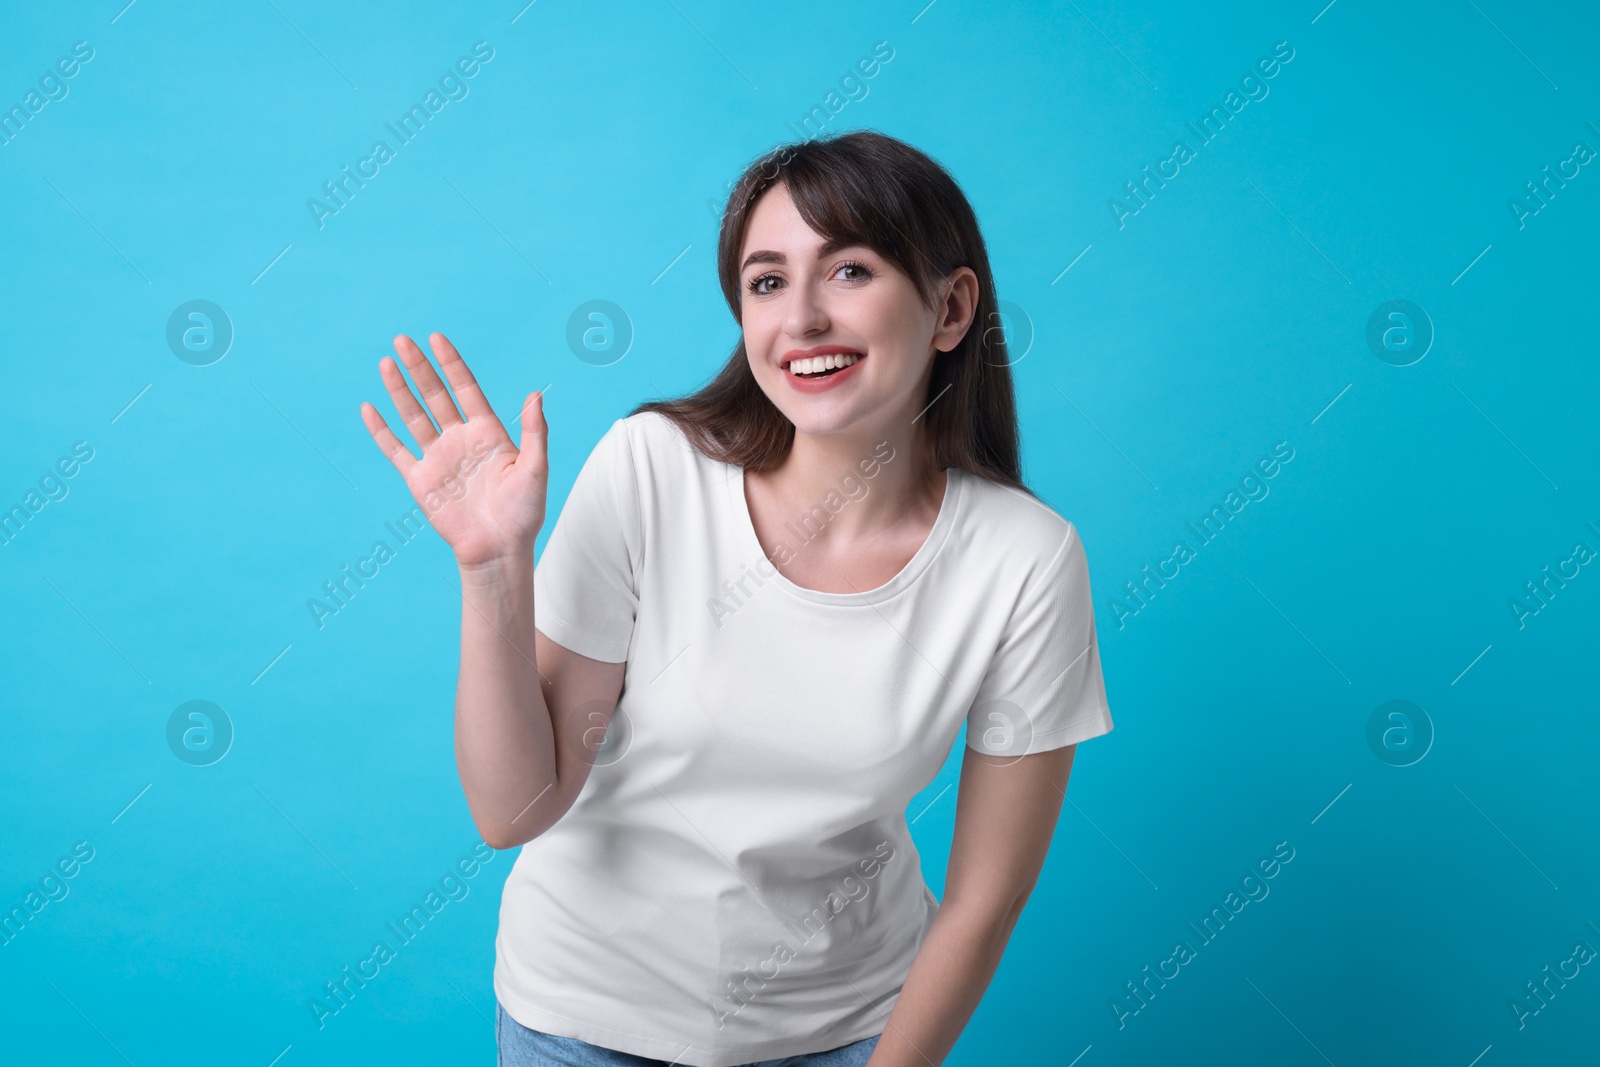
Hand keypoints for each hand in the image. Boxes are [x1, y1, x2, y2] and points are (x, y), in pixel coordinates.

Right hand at [360, 332, 547, 567]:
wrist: (499, 549)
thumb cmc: (523, 512)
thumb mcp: (536, 469)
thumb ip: (535, 432)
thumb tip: (536, 394)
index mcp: (488, 433)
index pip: (466, 389)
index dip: (451, 364)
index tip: (436, 338)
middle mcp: (460, 440)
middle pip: (435, 396)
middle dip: (419, 367)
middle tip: (401, 340)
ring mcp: (438, 458)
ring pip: (413, 416)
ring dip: (399, 390)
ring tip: (386, 362)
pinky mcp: (420, 480)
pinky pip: (396, 450)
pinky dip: (382, 430)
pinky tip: (369, 408)